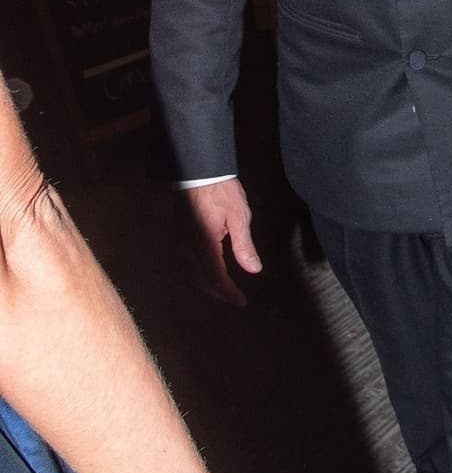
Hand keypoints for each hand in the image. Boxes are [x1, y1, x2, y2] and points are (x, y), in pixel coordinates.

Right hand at [184, 179, 260, 305]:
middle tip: (234, 298)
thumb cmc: (220, 191)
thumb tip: (254, 270)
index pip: (216, 277)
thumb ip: (244, 246)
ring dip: (206, 284)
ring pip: (190, 273)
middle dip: (218, 292)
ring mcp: (179, 241)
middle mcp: (188, 247)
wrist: (196, 170)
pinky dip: (197, 273)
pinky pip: (185, 262)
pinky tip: (207, 271)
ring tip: (222, 289)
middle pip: (200, 279)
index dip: (228, 292)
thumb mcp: (239, 216)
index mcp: (204, 244)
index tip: (241, 302)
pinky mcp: (177, 235)